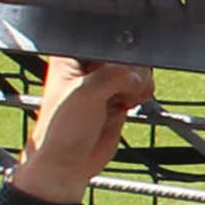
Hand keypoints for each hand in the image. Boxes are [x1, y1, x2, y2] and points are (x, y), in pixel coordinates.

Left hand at [12, 58, 156, 197]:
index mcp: (72, 55)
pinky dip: (142, 94)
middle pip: (128, 52)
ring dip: (139, 84)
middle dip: (132, 71)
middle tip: (120, 89)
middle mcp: (89, 65)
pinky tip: (129, 103)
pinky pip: (141, 85)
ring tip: (124, 99)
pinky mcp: (118, 96)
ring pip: (138, 69)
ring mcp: (104, 81)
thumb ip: (116, 75)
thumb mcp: (87, 93)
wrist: (68, 164)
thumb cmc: (62, 130)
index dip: (121, 54)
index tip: (119, 70)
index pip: (108, 40)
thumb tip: (139, 76)